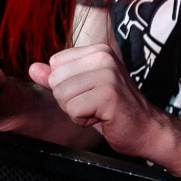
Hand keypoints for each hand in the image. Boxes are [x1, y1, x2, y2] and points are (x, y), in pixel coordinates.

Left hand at [28, 41, 171, 160]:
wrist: (147, 129)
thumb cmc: (114, 110)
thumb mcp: (83, 89)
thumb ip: (58, 77)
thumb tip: (33, 68)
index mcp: (97, 50)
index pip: (55, 64)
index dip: (66, 85)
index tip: (89, 93)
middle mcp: (103, 56)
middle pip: (56, 80)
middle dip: (69, 100)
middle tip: (94, 104)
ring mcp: (107, 74)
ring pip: (62, 95)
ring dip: (76, 111)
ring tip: (98, 110)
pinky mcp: (108, 94)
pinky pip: (73, 110)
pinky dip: (83, 120)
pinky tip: (102, 117)